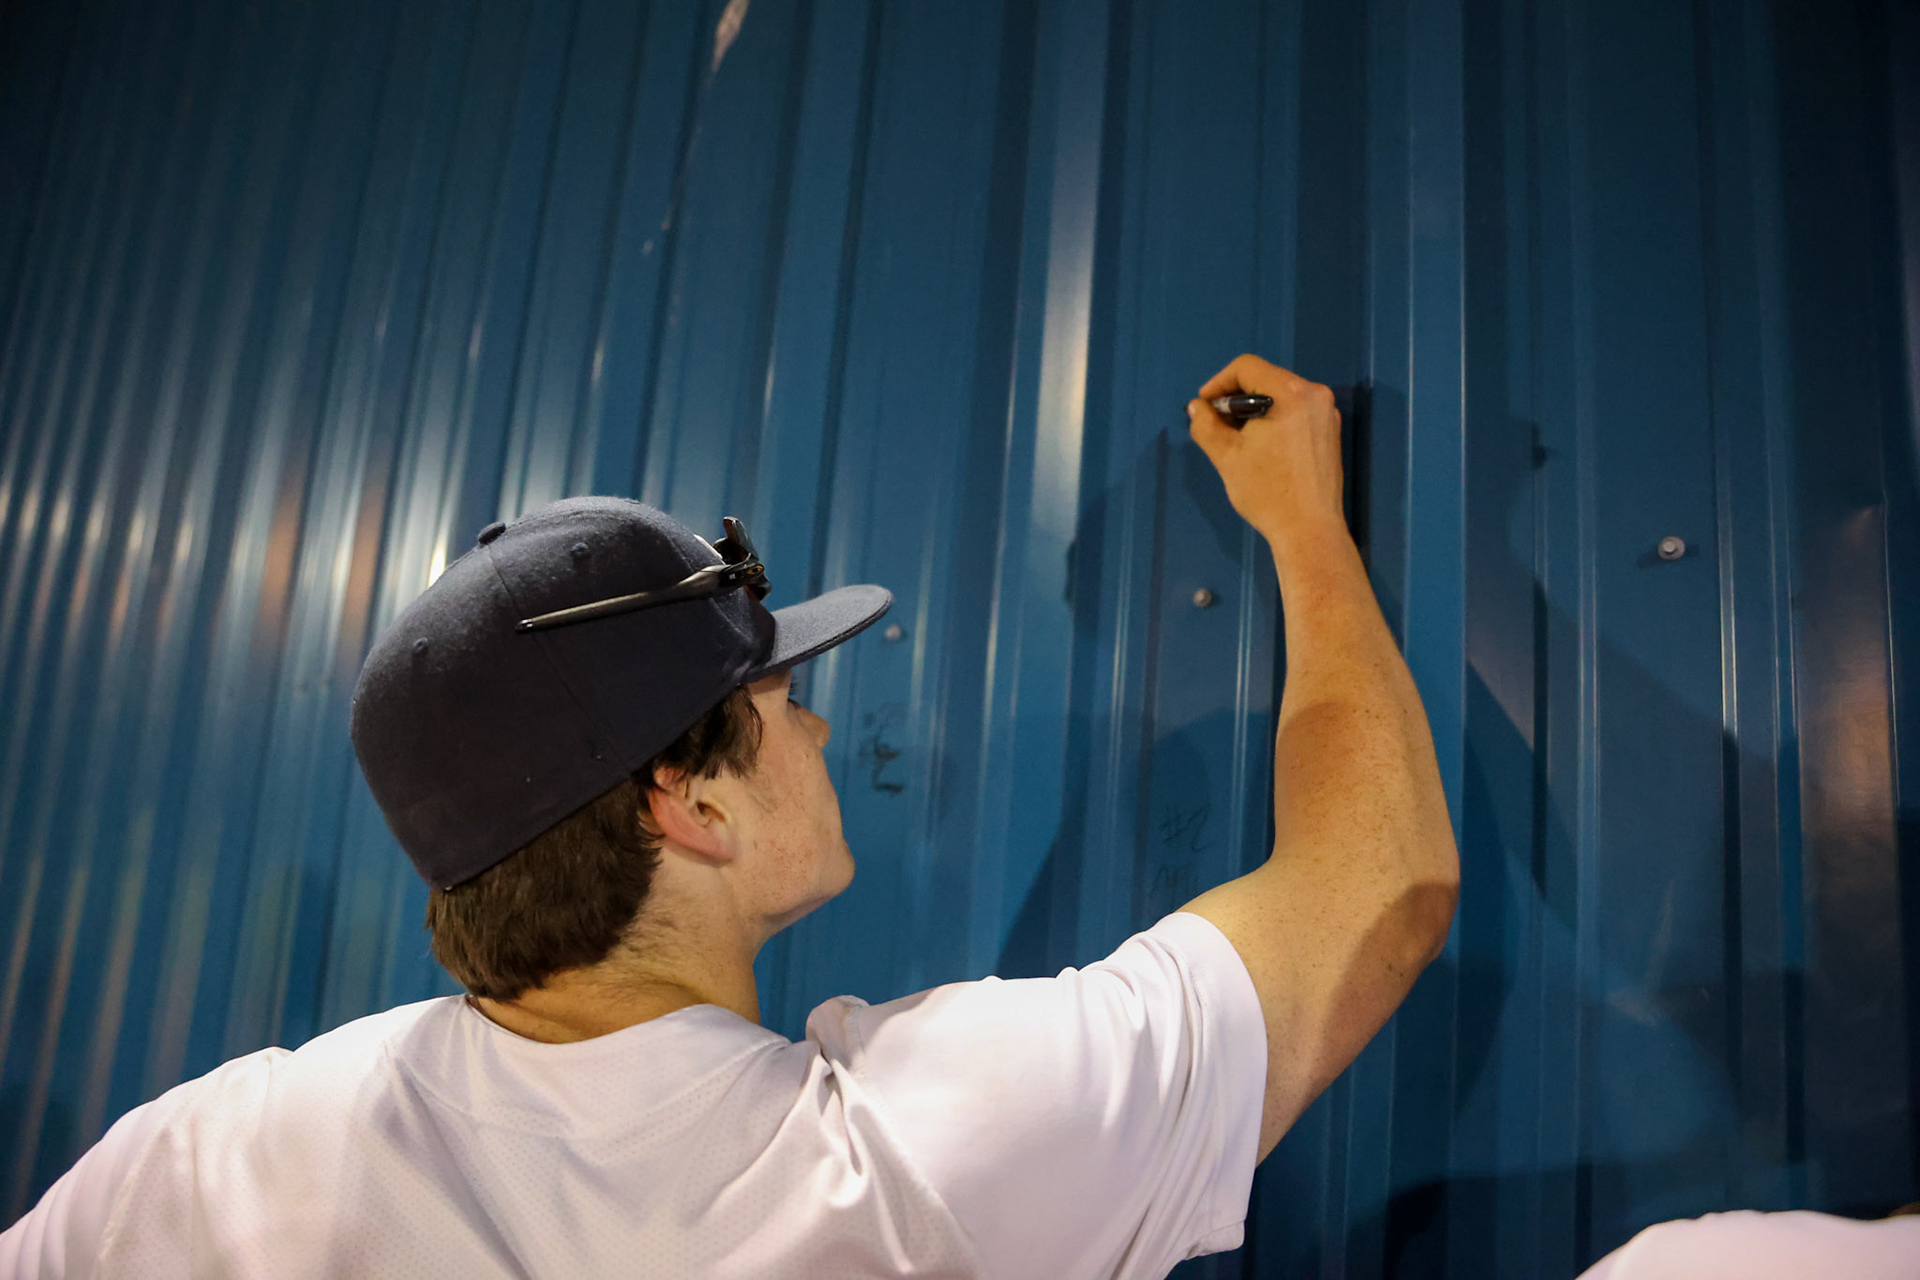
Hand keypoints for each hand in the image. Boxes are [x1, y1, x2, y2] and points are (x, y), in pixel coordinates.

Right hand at [1188, 354, 1344, 547]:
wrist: (1309, 530)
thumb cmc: (1267, 492)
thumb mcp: (1227, 456)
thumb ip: (1206, 425)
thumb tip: (1197, 408)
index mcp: (1291, 393)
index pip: (1246, 367)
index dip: (1218, 383)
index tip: (1203, 406)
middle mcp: (1315, 395)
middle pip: (1265, 378)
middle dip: (1236, 398)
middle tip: (1216, 424)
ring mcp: (1327, 414)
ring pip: (1280, 396)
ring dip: (1254, 410)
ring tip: (1236, 439)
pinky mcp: (1330, 433)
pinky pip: (1296, 412)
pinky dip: (1274, 420)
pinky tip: (1261, 448)